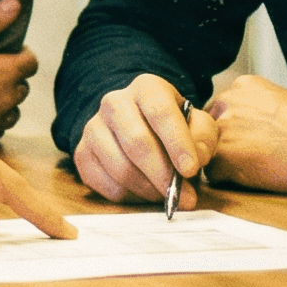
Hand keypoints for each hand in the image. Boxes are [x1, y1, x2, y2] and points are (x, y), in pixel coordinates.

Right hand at [73, 73, 217, 207]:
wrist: (138, 126)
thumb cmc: (173, 127)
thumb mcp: (197, 124)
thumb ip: (203, 137)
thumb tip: (195, 159)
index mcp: (146, 88)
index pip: (160, 112)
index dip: (177, 142)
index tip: (191, 170)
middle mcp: (114, 102)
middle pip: (137, 142)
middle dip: (163, 175)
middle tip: (185, 198)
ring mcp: (93, 127)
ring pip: (120, 167)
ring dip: (149, 190)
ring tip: (168, 197)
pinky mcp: (82, 153)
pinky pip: (105, 184)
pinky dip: (130, 197)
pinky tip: (146, 194)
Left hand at [204, 73, 286, 194]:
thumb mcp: (280, 102)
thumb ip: (254, 107)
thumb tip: (245, 124)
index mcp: (242, 87)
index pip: (220, 109)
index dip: (232, 129)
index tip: (248, 139)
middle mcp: (226, 102)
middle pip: (211, 128)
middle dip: (225, 143)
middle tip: (250, 155)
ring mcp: (222, 128)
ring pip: (209, 150)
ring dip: (226, 161)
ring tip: (255, 166)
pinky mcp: (223, 155)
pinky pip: (213, 173)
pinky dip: (228, 179)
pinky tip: (252, 177)